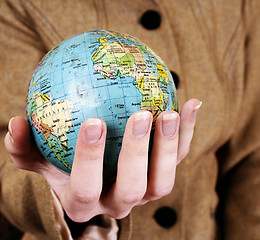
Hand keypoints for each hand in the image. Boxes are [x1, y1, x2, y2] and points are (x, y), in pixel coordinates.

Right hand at [5, 99, 200, 221]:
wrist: (94, 178)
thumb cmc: (63, 166)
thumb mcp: (40, 159)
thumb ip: (25, 147)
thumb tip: (14, 124)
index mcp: (85, 201)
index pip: (85, 187)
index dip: (89, 159)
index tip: (93, 122)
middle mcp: (118, 202)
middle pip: (133, 188)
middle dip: (137, 153)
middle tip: (141, 115)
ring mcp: (145, 192)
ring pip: (163, 179)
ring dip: (168, 146)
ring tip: (171, 111)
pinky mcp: (162, 177)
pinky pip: (179, 157)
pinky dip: (187, 132)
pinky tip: (191, 103)